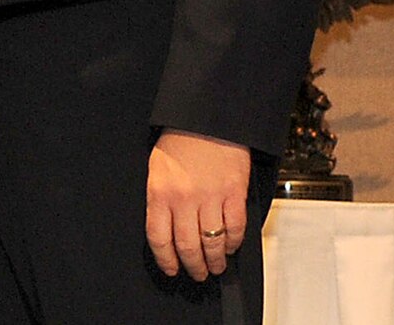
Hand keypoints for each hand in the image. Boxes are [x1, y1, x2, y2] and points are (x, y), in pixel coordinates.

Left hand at [146, 129, 250, 280]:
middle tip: (197, 273)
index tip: (171, 269)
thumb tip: (166, 231)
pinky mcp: (234, 194)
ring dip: (215, 261)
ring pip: (213, 243)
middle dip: (193, 266)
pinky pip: (236, 229)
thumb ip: (161, 200)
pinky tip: (231, 247)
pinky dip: (234, 243)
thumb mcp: (157, 170)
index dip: (166, 259)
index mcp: (159, 192)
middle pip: (187, 246)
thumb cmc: (179, 142)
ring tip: (216, 266)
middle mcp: (184, 198)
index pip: (159, 237)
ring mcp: (211, 197)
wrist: (206, 119)